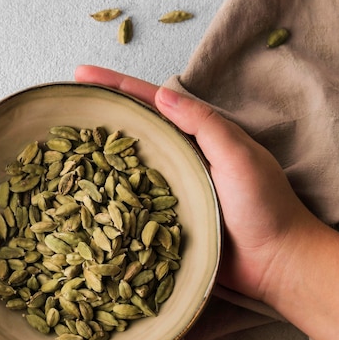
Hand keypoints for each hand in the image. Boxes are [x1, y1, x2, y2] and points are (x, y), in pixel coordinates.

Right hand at [75, 66, 318, 302]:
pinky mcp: (167, 228)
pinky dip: (111, 207)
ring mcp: (172, 196)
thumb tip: (162, 94)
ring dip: (98, 165)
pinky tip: (84, 206)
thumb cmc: (265, 207)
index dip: (117, 88)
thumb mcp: (238, 156)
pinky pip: (133, 213)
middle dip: (100, 122)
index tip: (81, 76)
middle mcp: (181, 164)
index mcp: (198, 139)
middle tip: (62, 115)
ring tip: (61, 156)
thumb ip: (204, 124)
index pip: (152, 105)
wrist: (277, 263)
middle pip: (134, 136)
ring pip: (128, 175)